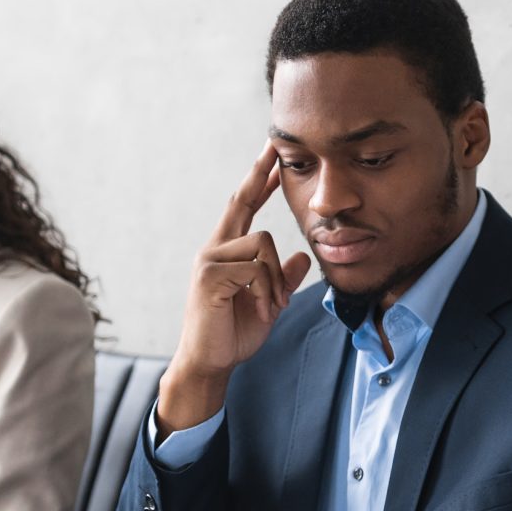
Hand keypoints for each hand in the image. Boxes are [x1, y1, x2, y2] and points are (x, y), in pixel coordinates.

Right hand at [156, 145, 312, 432]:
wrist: (210, 364)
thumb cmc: (233, 335)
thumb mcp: (269, 303)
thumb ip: (283, 280)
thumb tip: (303, 257)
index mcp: (226, 252)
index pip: (243, 206)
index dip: (258, 180)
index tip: (272, 155)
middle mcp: (213, 249)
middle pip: (242, 202)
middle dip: (260, 174)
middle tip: (275, 146)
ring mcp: (208, 260)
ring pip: (262, 243)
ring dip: (277, 278)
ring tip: (274, 306)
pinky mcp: (210, 276)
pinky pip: (255, 268)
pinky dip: (268, 291)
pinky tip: (264, 310)